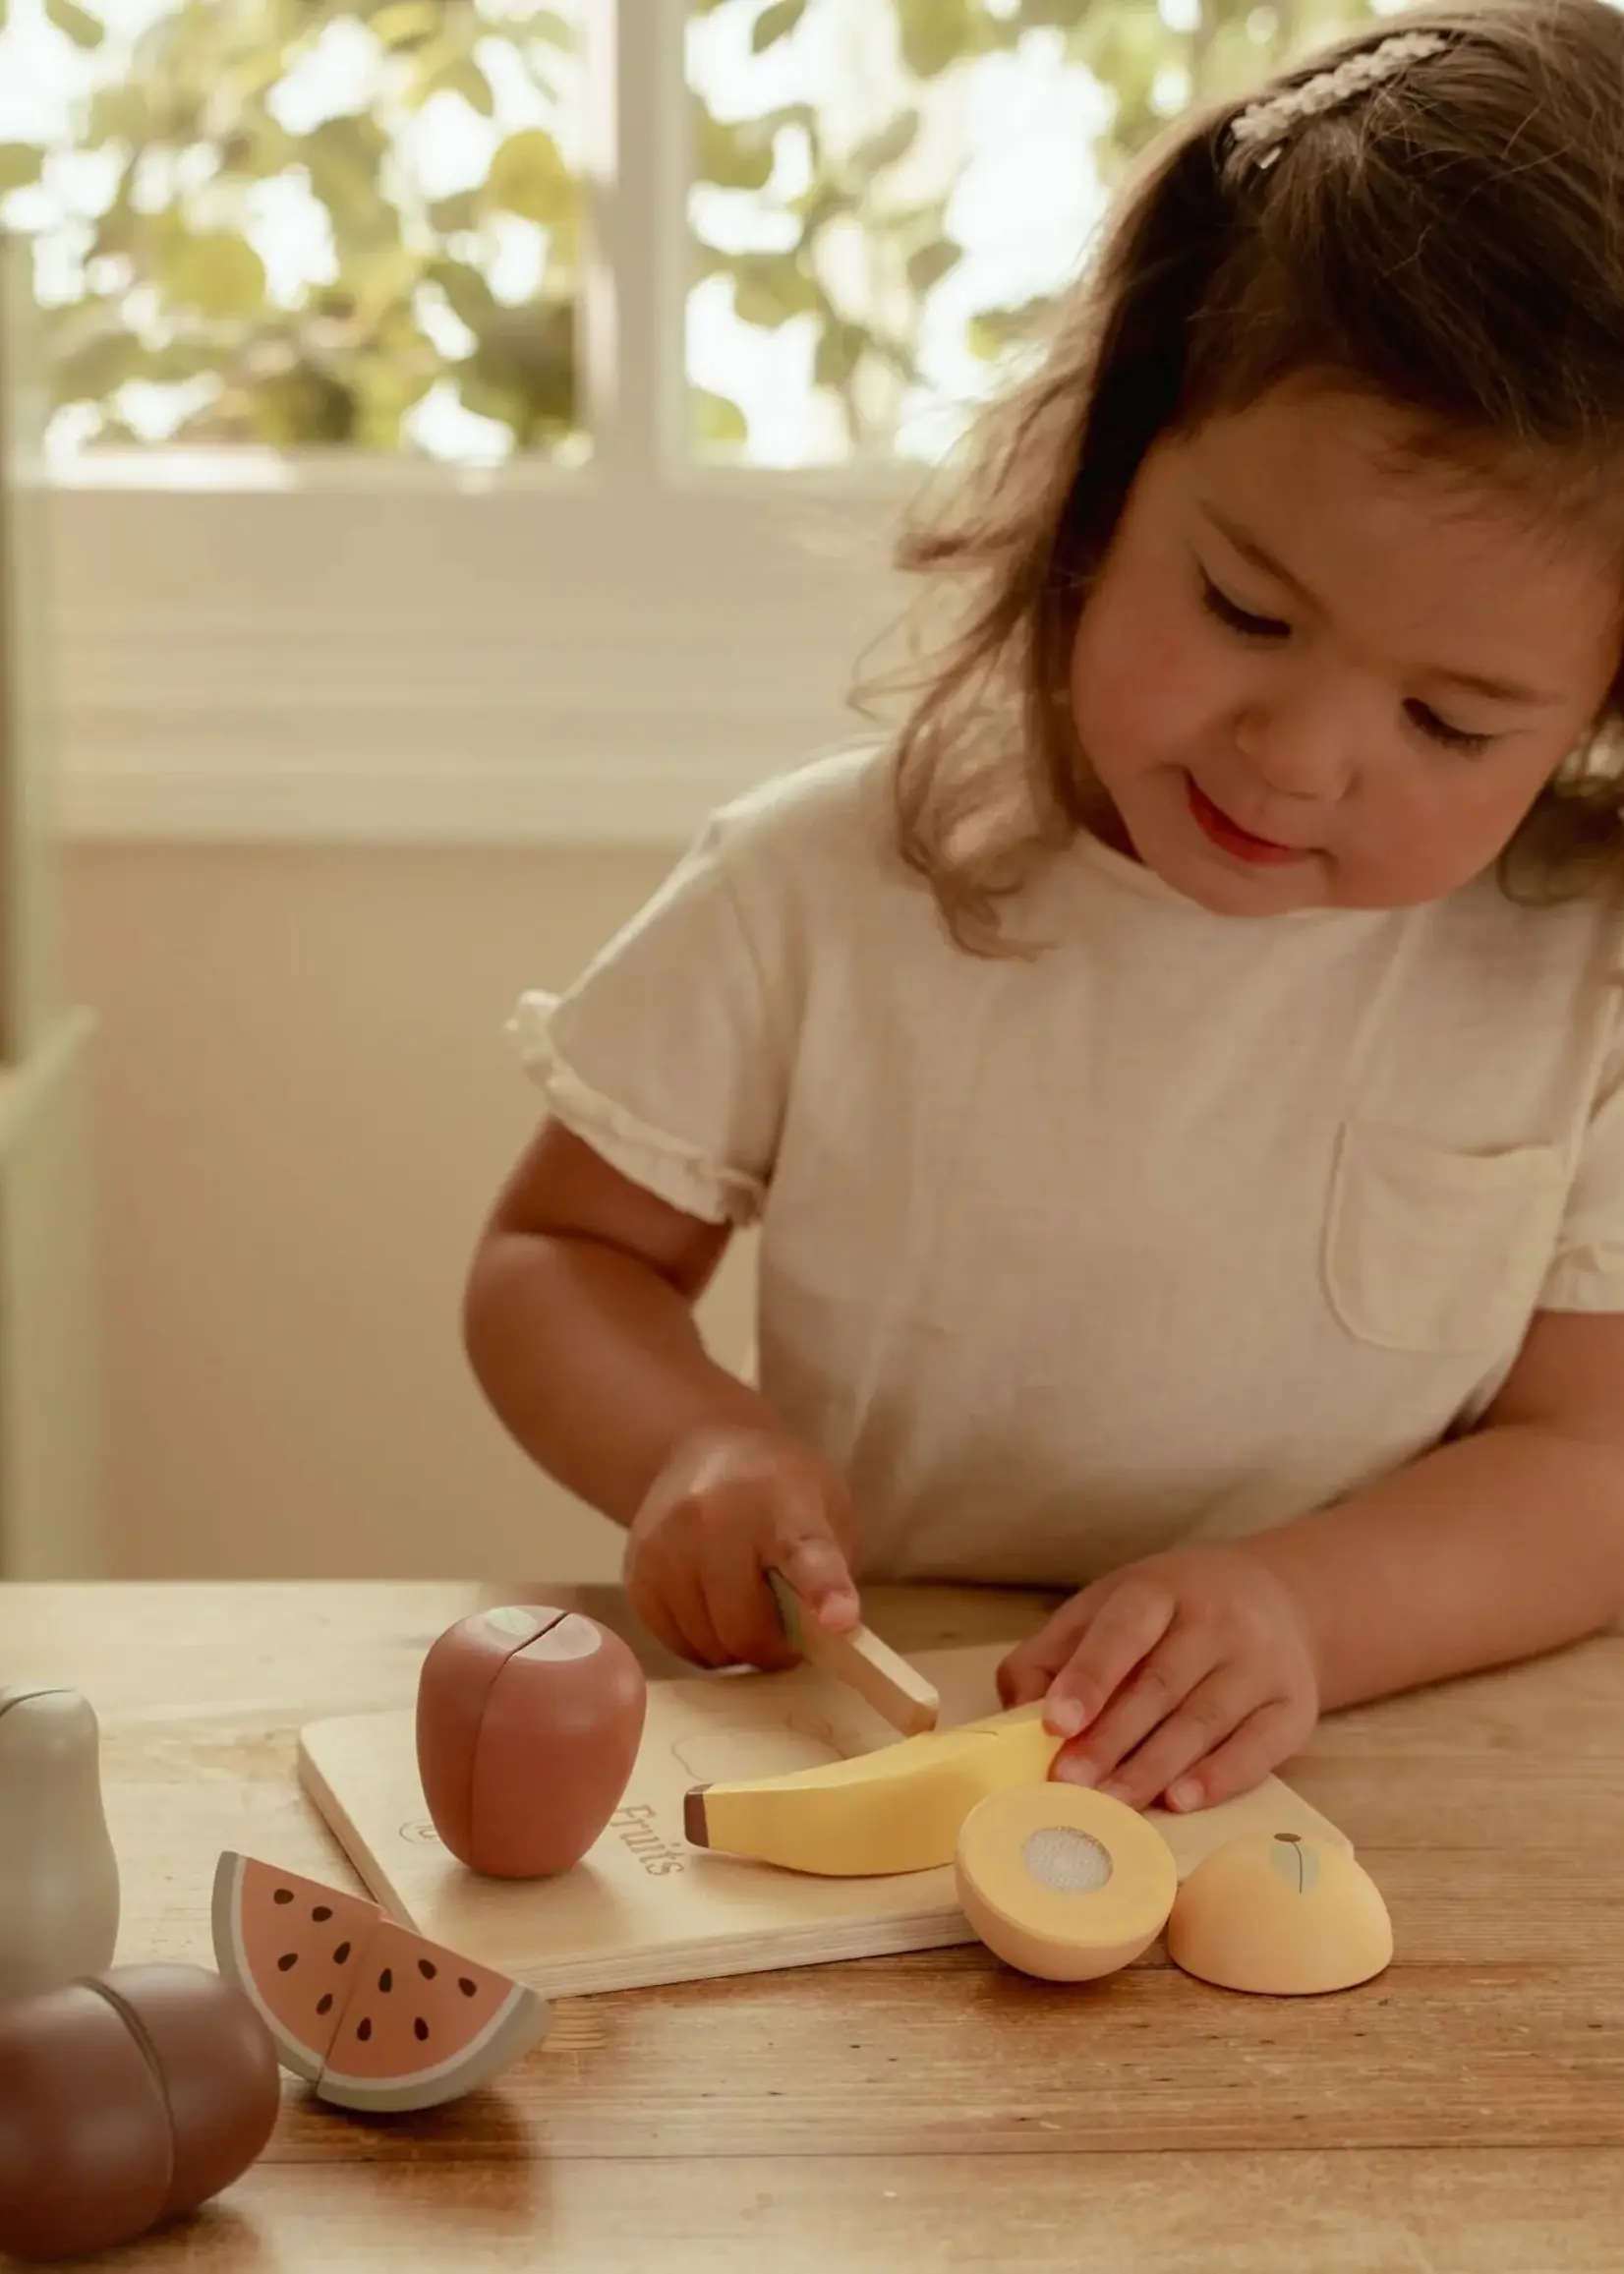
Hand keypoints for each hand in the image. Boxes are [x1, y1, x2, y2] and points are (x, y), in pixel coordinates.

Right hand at [623, 1421, 861, 1670]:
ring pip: (707, 1645)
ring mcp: (666, 1549)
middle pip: (744, 1627)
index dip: (825, 1591)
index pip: (806, 1554)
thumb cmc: (778, 1488)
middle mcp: (716, 1523)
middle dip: (772, 1648)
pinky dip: (700, 1642)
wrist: (701, 1450)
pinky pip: (674, 1643)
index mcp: (784, 1506)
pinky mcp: (635, 1575)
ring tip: (745, 1611)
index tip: (840, 1620)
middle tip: (783, 1633)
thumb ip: (836, 1569)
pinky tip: (711, 1608)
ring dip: (734, 1646)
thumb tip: (829, 1633)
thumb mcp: (828, 1506)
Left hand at [995, 1545, 1320, 1812]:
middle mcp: (1218, 1620)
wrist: (1283, 1604)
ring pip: (1203, 1721)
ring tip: (1110, 1804)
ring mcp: (1262, 1663)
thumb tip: (1016, 1714)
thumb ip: (1054, 1655)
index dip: (1090, 1676)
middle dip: (1110, 1739)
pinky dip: (1218, 1778)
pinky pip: (1257, 1748)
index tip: (1056, 1723)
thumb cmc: (1171, 1617)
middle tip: (1068, 1782)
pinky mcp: (1294, 1707)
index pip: (1125, 1630)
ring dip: (1153, 1768)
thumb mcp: (1108, 1610)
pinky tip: (1179, 1801)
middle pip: (1161, 1685)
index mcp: (1162, 1589)